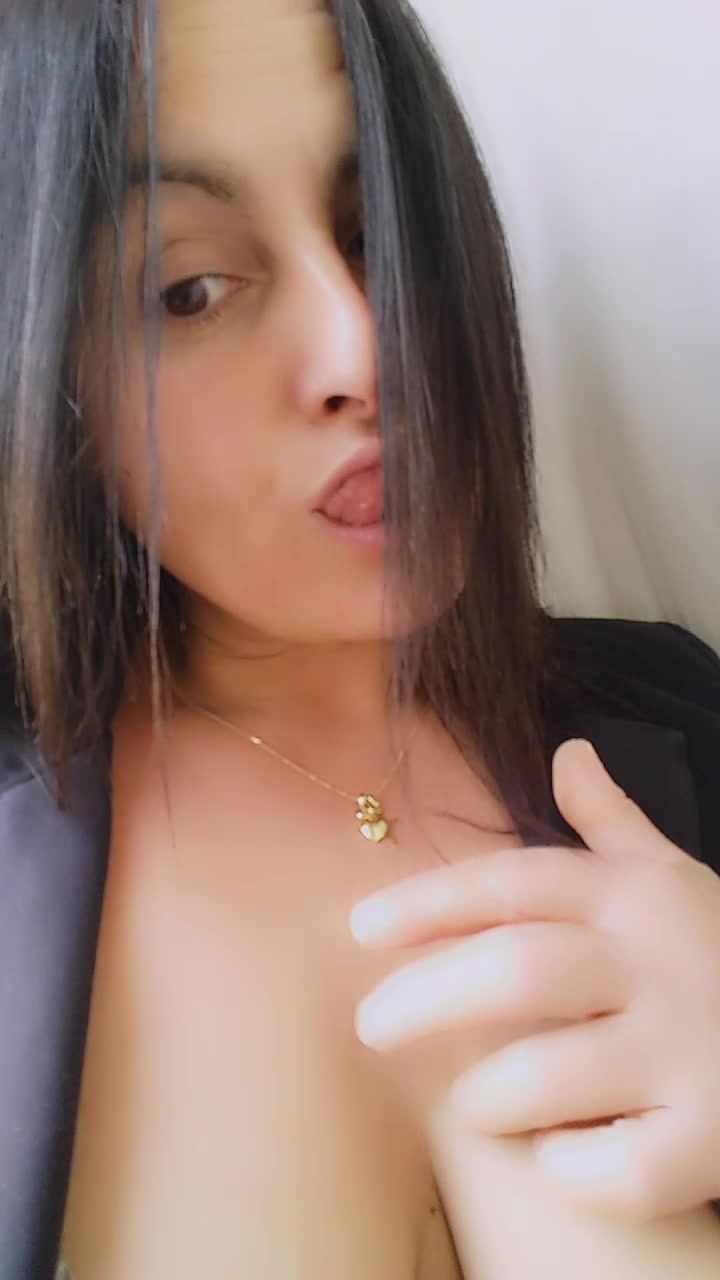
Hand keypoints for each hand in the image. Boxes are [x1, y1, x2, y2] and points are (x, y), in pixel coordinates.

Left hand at [350, 740, 719, 1220]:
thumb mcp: (675, 879)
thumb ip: (613, 822)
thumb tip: (567, 750)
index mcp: (635, 900)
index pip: (517, 884)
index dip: (431, 902)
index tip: (360, 927)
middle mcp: (658, 965)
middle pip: (517, 970)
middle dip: (428, 996)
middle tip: (370, 1026)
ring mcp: (688, 1052)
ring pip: (552, 1073)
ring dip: (489, 1095)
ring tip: (469, 1105)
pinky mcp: (711, 1136)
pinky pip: (622, 1167)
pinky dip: (571, 1169)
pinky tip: (552, 1161)